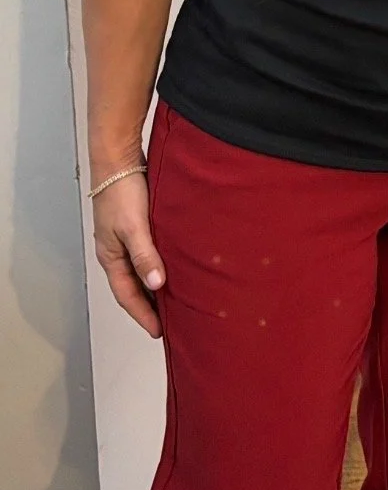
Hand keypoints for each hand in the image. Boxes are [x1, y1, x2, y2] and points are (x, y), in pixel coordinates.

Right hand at [93, 172, 165, 337]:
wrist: (118, 158)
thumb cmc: (120, 190)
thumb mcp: (134, 227)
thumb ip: (145, 255)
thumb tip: (155, 285)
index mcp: (111, 256)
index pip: (127, 295)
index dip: (143, 315)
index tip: (158, 331)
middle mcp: (116, 250)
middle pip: (133, 285)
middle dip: (148, 305)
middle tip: (170, 320)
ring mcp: (125, 237)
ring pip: (140, 269)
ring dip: (154, 284)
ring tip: (175, 297)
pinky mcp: (136, 224)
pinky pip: (148, 252)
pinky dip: (158, 263)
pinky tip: (173, 263)